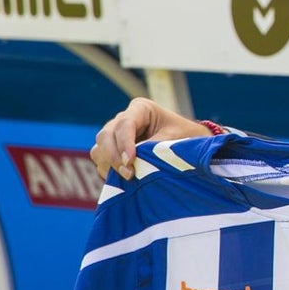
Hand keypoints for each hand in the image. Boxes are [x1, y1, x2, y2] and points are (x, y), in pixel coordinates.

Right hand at [90, 98, 209, 180]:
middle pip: (105, 135)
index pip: (124, 124)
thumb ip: (154, 148)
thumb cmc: (185, 136)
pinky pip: (101, 161)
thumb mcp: (175, 139)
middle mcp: (124, 119)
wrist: (189, 144)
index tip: (130, 161)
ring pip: (99, 148)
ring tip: (128, 178)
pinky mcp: (113, 150)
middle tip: (129, 174)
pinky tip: (123, 180)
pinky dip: (109, 171)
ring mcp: (115, 134)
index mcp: (141, 109)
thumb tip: (134, 163)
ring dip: (109, 165)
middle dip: (113, 156)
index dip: (124, 143)